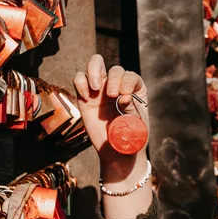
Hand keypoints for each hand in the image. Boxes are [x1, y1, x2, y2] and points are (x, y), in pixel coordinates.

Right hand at [73, 54, 148, 170]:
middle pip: (115, 69)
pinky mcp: (85, 97)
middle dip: (114, 78)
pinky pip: (79, 79)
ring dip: (94, 71)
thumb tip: (122, 97)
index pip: (131, 76)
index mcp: (135, 90)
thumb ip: (131, 109)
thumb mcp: (137, 124)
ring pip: (95, 65)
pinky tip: (86, 97)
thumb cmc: (131, 137)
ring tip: (96, 88)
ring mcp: (101, 90)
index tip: (125, 96)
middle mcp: (118, 86)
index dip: (127, 82)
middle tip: (112, 95)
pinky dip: (80, 82)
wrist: (117, 153)